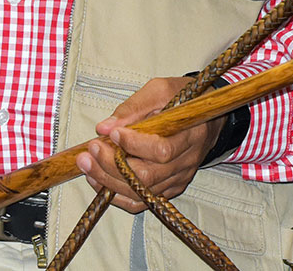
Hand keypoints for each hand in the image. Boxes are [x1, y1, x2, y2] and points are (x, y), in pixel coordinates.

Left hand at [75, 76, 223, 213]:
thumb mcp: (160, 91)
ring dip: (109, 180)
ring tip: (87, 165)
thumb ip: (133, 107)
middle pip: (148, 175)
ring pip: (141, 191)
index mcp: (191, 133)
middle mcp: (187, 161)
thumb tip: (104, 128)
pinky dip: (117, 195)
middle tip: (91, 149)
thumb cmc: (182, 100)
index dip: (134, 145)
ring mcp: (178, 177)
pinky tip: (99, 181)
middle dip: (113, 165)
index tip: (112, 132)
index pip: (162, 150)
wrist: (204, 117)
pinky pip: (142, 201)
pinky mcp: (170, 188)